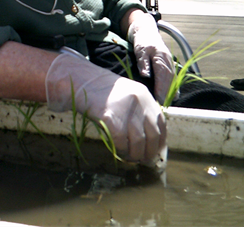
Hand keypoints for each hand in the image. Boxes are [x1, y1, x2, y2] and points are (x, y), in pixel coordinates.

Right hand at [45, 51, 166, 162]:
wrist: (82, 82)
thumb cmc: (103, 92)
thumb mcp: (127, 95)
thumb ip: (140, 111)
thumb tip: (149, 139)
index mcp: (144, 95)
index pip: (160, 122)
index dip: (160, 140)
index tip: (156, 151)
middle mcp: (138, 101)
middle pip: (152, 134)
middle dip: (150, 152)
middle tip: (144, 160)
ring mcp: (124, 108)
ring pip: (138, 141)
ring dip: (135, 154)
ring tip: (131, 158)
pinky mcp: (110, 117)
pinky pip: (121, 141)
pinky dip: (122, 150)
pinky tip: (119, 152)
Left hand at [128, 14, 174, 104]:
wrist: (147, 32)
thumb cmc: (143, 41)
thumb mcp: (140, 50)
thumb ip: (143, 62)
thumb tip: (145, 75)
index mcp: (162, 57)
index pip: (163, 76)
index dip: (162, 89)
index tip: (159, 100)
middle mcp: (169, 61)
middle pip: (170, 80)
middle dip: (167, 94)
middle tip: (161, 106)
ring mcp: (171, 64)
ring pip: (173, 80)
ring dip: (170, 92)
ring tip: (165, 104)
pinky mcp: (169, 66)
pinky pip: (173, 79)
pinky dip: (172, 88)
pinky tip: (170, 97)